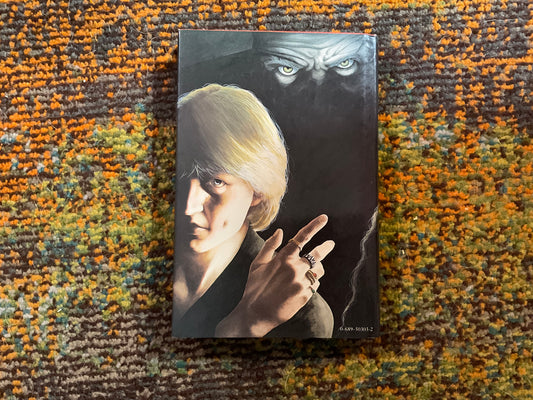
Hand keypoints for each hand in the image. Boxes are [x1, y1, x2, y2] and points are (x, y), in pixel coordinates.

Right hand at [215, 214, 334, 336]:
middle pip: (317, 254)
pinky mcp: (305, 295)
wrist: (256, 314)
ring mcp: (301, 282)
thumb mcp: (257, 264)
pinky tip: (300, 288)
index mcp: (283, 258)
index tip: (324, 218)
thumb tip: (280, 231)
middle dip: (325, 247)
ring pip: (318, 271)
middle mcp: (295, 268)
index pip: (302, 237)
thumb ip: (269, 246)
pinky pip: (315, 286)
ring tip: (308, 273)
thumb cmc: (254, 288)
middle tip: (330, 244)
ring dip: (316, 269)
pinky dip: (311, 284)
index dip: (314, 226)